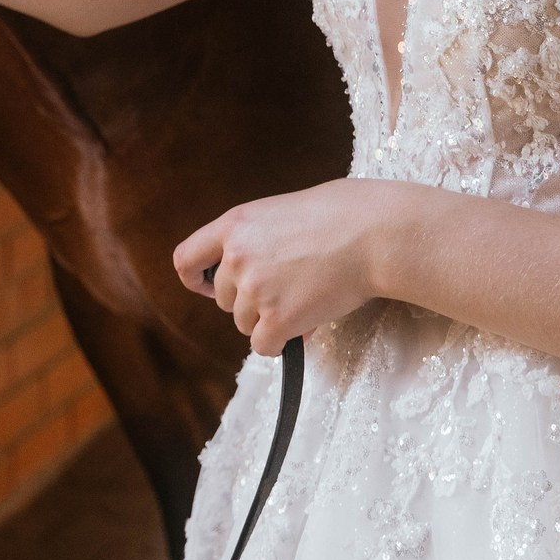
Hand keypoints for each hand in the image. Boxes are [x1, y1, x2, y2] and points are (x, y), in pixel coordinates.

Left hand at [172, 177, 402, 355]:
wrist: (373, 233)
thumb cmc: (340, 216)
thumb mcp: (282, 213)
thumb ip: (257, 240)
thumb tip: (251, 280)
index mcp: (234, 225)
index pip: (186, 260)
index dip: (197, 279)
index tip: (211, 288)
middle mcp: (236, 257)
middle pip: (224, 299)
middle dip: (250, 301)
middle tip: (287, 290)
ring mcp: (254, 290)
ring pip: (245, 324)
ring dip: (269, 320)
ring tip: (305, 298)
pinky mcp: (277, 319)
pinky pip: (264, 346)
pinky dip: (282, 342)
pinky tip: (304, 324)